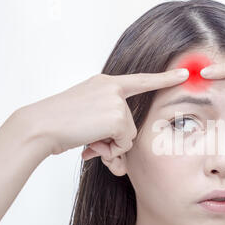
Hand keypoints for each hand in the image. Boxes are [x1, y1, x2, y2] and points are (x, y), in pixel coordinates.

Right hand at [20, 69, 188, 166]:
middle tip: (93, 140)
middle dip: (115, 139)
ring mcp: (116, 100)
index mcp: (105, 83)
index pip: (141, 80)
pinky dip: (111, 149)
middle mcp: (112, 88)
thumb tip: (120, 151)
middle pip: (131, 123)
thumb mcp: (85, 114)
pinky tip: (91, 141)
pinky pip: (125, 142)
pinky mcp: (117, 115)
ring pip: (129, 135)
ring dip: (111, 145)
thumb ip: (106, 122)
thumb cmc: (58, 124)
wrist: (40, 126)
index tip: (184, 74)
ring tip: (88, 138)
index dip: (164, 78)